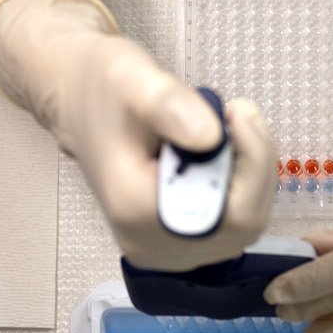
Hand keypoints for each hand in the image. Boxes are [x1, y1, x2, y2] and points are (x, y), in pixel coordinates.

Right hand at [0, 0, 276, 269]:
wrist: (78, 105)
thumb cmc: (101, 87)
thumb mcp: (132, 79)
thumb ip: (170, 106)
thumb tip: (213, 137)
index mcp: (136, 210)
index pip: (229, 210)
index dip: (252, 162)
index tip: (237, 112)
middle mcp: (150, 245)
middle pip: (242, 223)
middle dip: (254, 165)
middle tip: (238, 114)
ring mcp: (162, 254)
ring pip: (242, 229)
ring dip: (250, 177)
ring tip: (230, 130)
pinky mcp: (172, 248)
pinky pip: (229, 230)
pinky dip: (239, 190)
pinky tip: (223, 156)